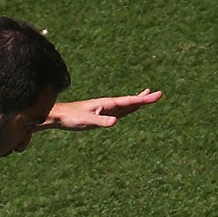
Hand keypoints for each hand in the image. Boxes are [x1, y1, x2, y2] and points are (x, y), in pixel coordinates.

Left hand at [47, 90, 161, 128]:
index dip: (143, 99)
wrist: (59, 116)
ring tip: (146, 97)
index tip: (157, 95)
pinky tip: (128, 108)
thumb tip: (115, 122)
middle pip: (130, 101)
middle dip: (144, 98)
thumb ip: (100, 121)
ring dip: (137, 101)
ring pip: (125, 105)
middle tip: (158, 94)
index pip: (130, 101)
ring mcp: (105, 109)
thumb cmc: (71, 118)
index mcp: (107, 104)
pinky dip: (128, 108)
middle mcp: (108, 105)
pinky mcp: (101, 113)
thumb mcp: (86, 121)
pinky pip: (119, 110)